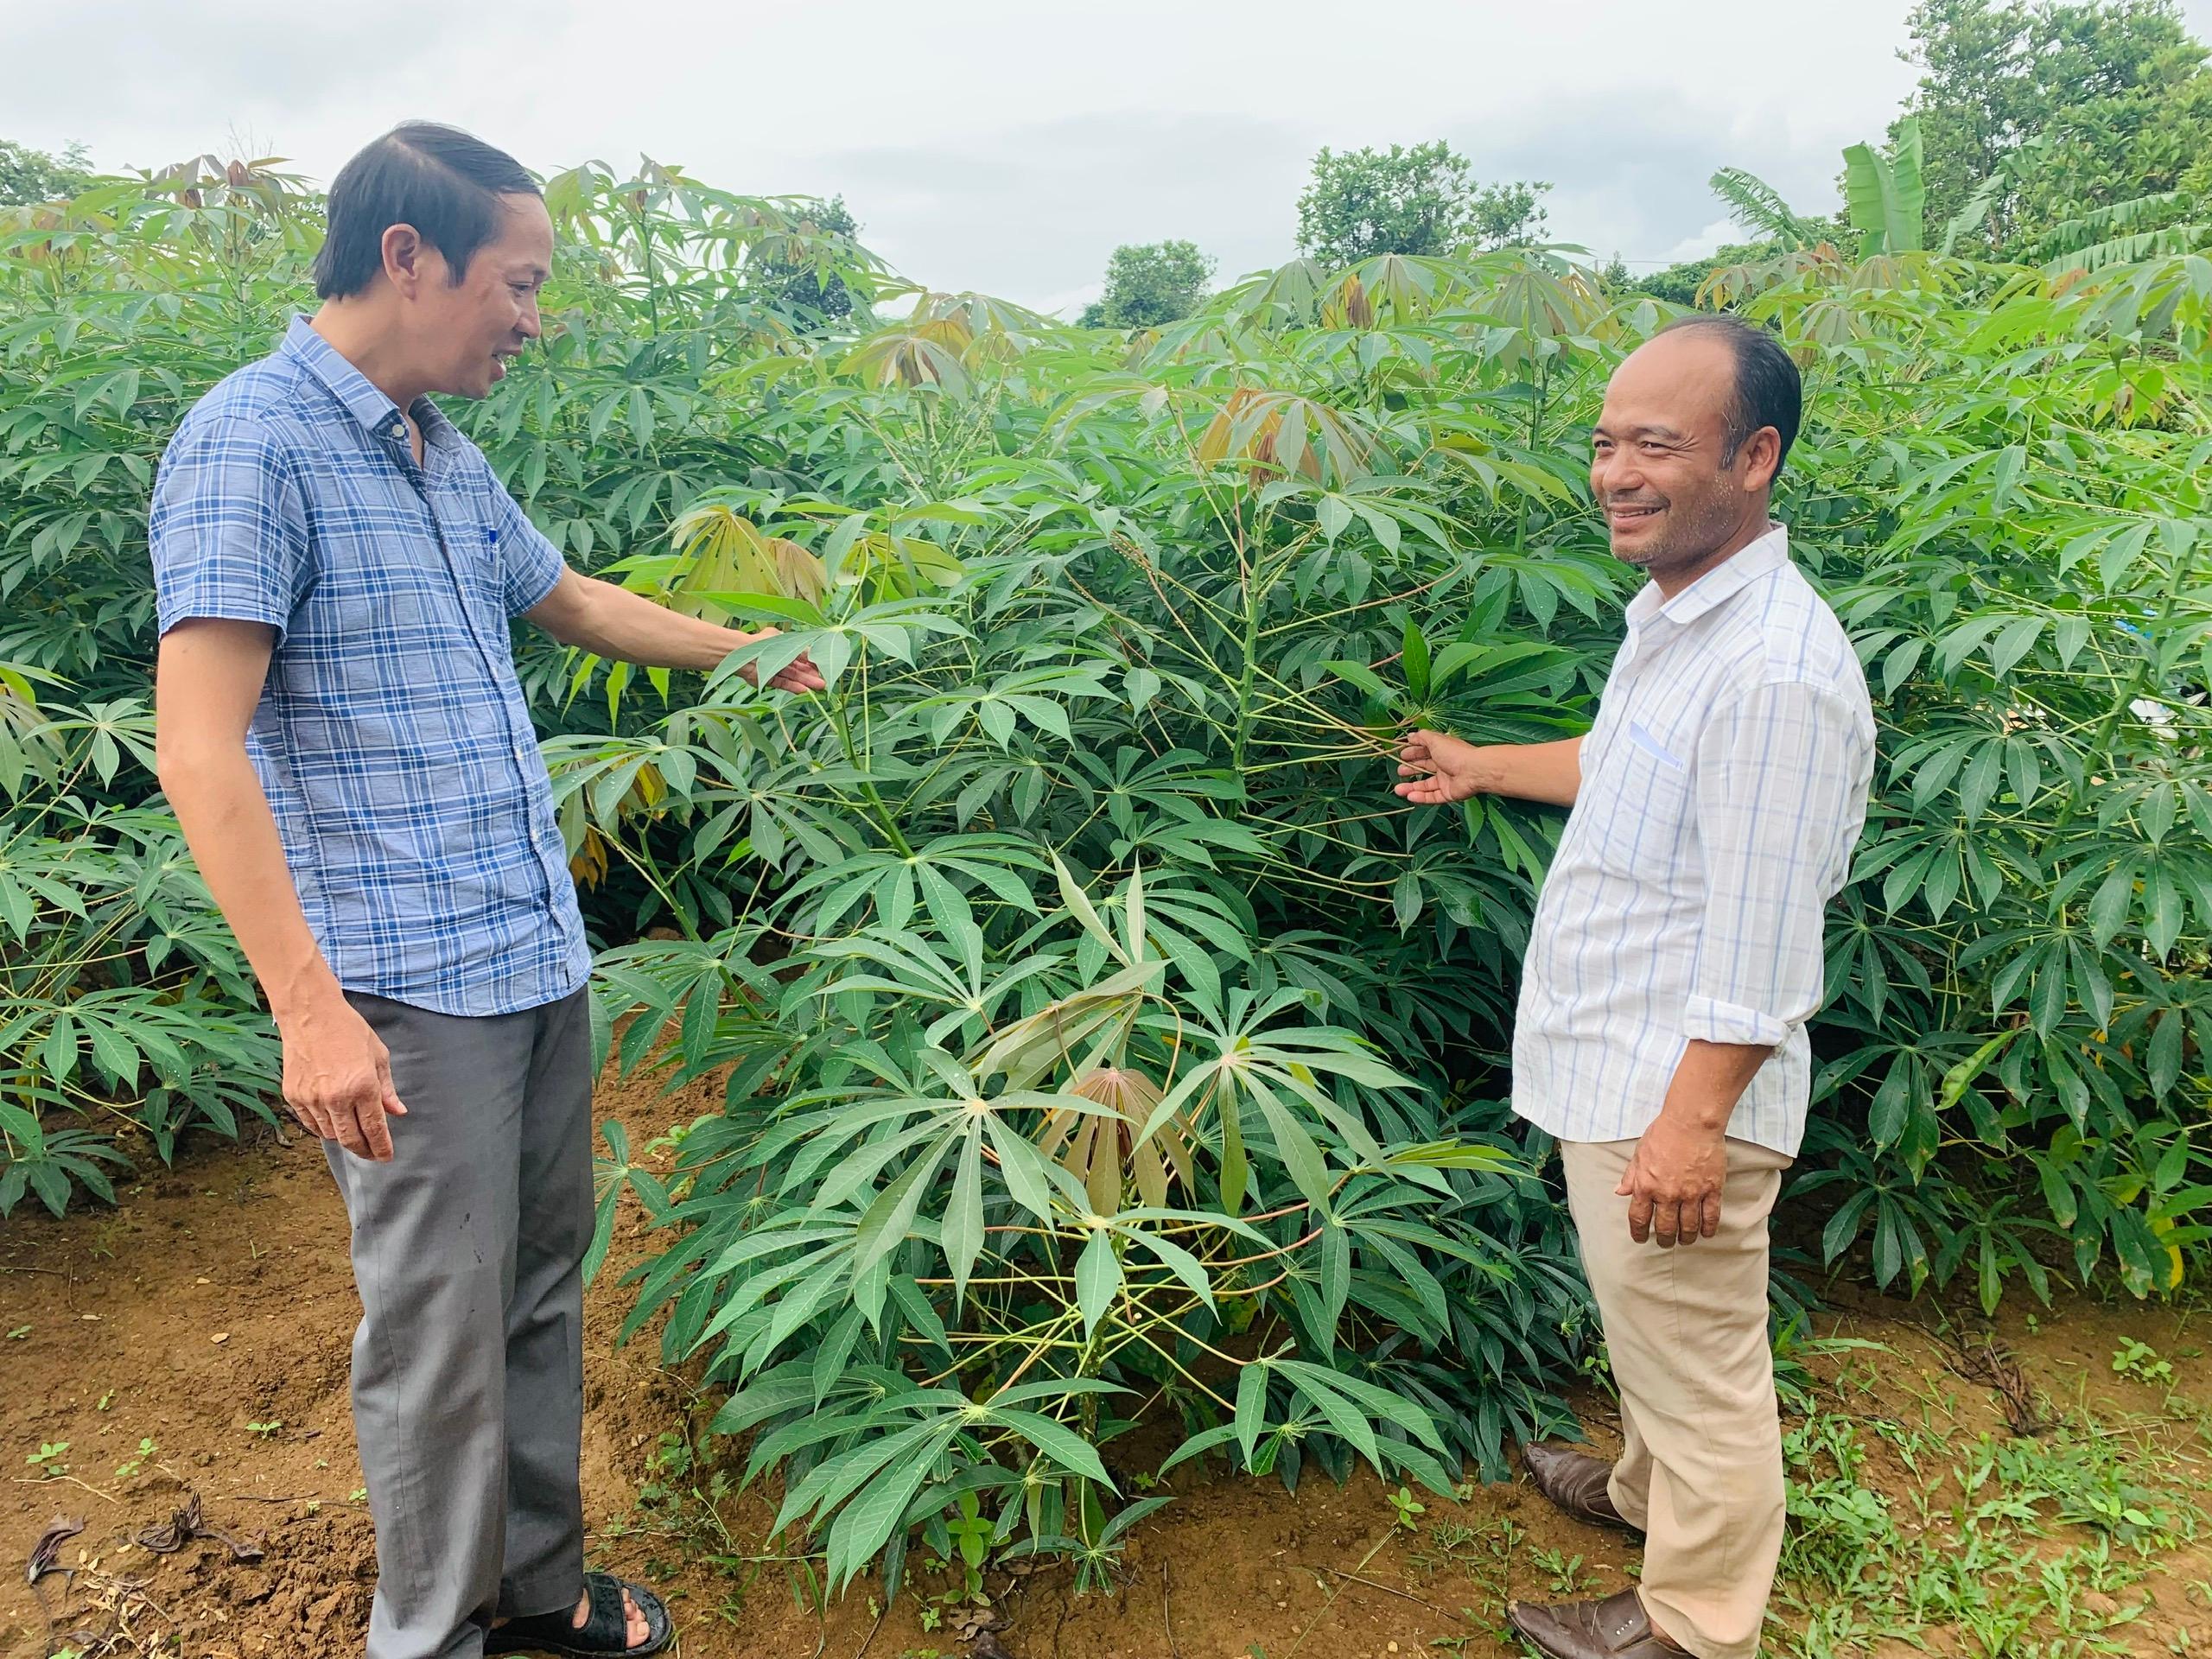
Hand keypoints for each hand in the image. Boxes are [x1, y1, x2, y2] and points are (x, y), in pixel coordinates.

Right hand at [277, 997, 407, 1160]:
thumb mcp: (378, 1055)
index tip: (386, 1156)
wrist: (310, 1014)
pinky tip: (332, 1124)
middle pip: (351, 1139)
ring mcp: (312, 1098)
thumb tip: (398, 1112)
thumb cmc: (348, 1030)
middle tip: (372, 1154)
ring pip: (329, 1134)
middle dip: (364, 1151)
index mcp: (362, 1086)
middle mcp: (336, 1097)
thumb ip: (387, 1088)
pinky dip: (323, 1128)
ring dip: (344, 1139)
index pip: (374, 1129)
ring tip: (354, 1135)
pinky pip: (310, 1124)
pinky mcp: (293, 1096)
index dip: (381, 1147)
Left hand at [734, 627, 825, 693]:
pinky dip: (793, 687)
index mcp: (785, 646)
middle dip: (812, 675)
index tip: (825, 668)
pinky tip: (804, 690)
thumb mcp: (788, 642)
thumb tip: (815, 653)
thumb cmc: (765, 642)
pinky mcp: (768, 680)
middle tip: (825, 682)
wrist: (743, 652)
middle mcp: (780, 658)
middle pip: (799, 669)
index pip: (803, 656)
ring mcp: (775, 670)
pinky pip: (783, 684)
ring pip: (793, 677)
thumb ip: (802, 649)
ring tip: (820, 687)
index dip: (814, 662)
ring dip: (806, 682)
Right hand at [1394, 728, 1484, 803]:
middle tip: (1399, 771)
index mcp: (1442, 751)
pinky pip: (1432, 797)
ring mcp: (1446, 781)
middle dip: (1411, 770)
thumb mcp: (1436, 740)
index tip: (1401, 755)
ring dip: (1411, 787)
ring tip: (1398, 789)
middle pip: (1424, 768)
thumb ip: (1422, 737)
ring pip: (1425, 785)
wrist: (1474, 771)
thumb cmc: (1455, 753)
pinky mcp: (1448, 794)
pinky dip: (1421, 797)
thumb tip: (1410, 735)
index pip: (1424, 752)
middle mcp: (1444, 765)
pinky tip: (1410, 796)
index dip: (1413, 753)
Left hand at [1616, 1114, 1727, 1245]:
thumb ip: (1630, 1176)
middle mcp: (1667, 1194)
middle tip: (1665, 1243)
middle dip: (1664, 1239)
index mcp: (1646, 1186)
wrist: (1691, 1122)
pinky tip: (1706, 1234)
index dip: (1639, 1232)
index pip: (1639, 1218)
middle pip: (1665, 1227)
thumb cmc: (1663, 1133)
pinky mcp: (1712, 1190)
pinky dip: (1708, 1229)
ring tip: (1684, 1240)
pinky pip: (1710, 1216)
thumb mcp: (1639, 1153)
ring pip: (1688, 1226)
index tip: (1640, 1239)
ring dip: (1685, 1237)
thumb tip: (1619, 1191)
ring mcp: (1691, 1194)